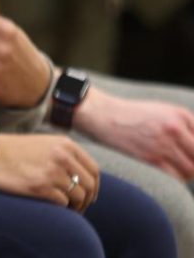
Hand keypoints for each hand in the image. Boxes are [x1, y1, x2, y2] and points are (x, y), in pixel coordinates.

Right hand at [0, 133, 99, 211]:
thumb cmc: (13, 150)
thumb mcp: (43, 144)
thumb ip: (65, 155)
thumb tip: (83, 178)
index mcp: (64, 144)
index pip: (93, 169)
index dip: (94, 185)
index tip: (89, 195)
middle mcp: (62, 156)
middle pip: (89, 185)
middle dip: (86, 199)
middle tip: (77, 206)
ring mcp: (52, 172)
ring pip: (78, 196)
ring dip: (74, 206)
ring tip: (65, 208)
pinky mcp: (42, 187)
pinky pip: (63, 203)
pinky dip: (61, 208)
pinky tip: (51, 205)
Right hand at [76, 90, 193, 181]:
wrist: (103, 115)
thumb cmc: (133, 114)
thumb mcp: (162, 110)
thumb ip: (185, 125)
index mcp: (180, 114)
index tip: (191, 153)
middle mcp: (175, 128)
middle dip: (193, 160)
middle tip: (185, 161)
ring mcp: (164, 144)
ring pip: (191, 170)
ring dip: (187, 171)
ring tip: (177, 166)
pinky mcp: (152, 158)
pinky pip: (176, 177)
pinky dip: (176, 177)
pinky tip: (168, 170)